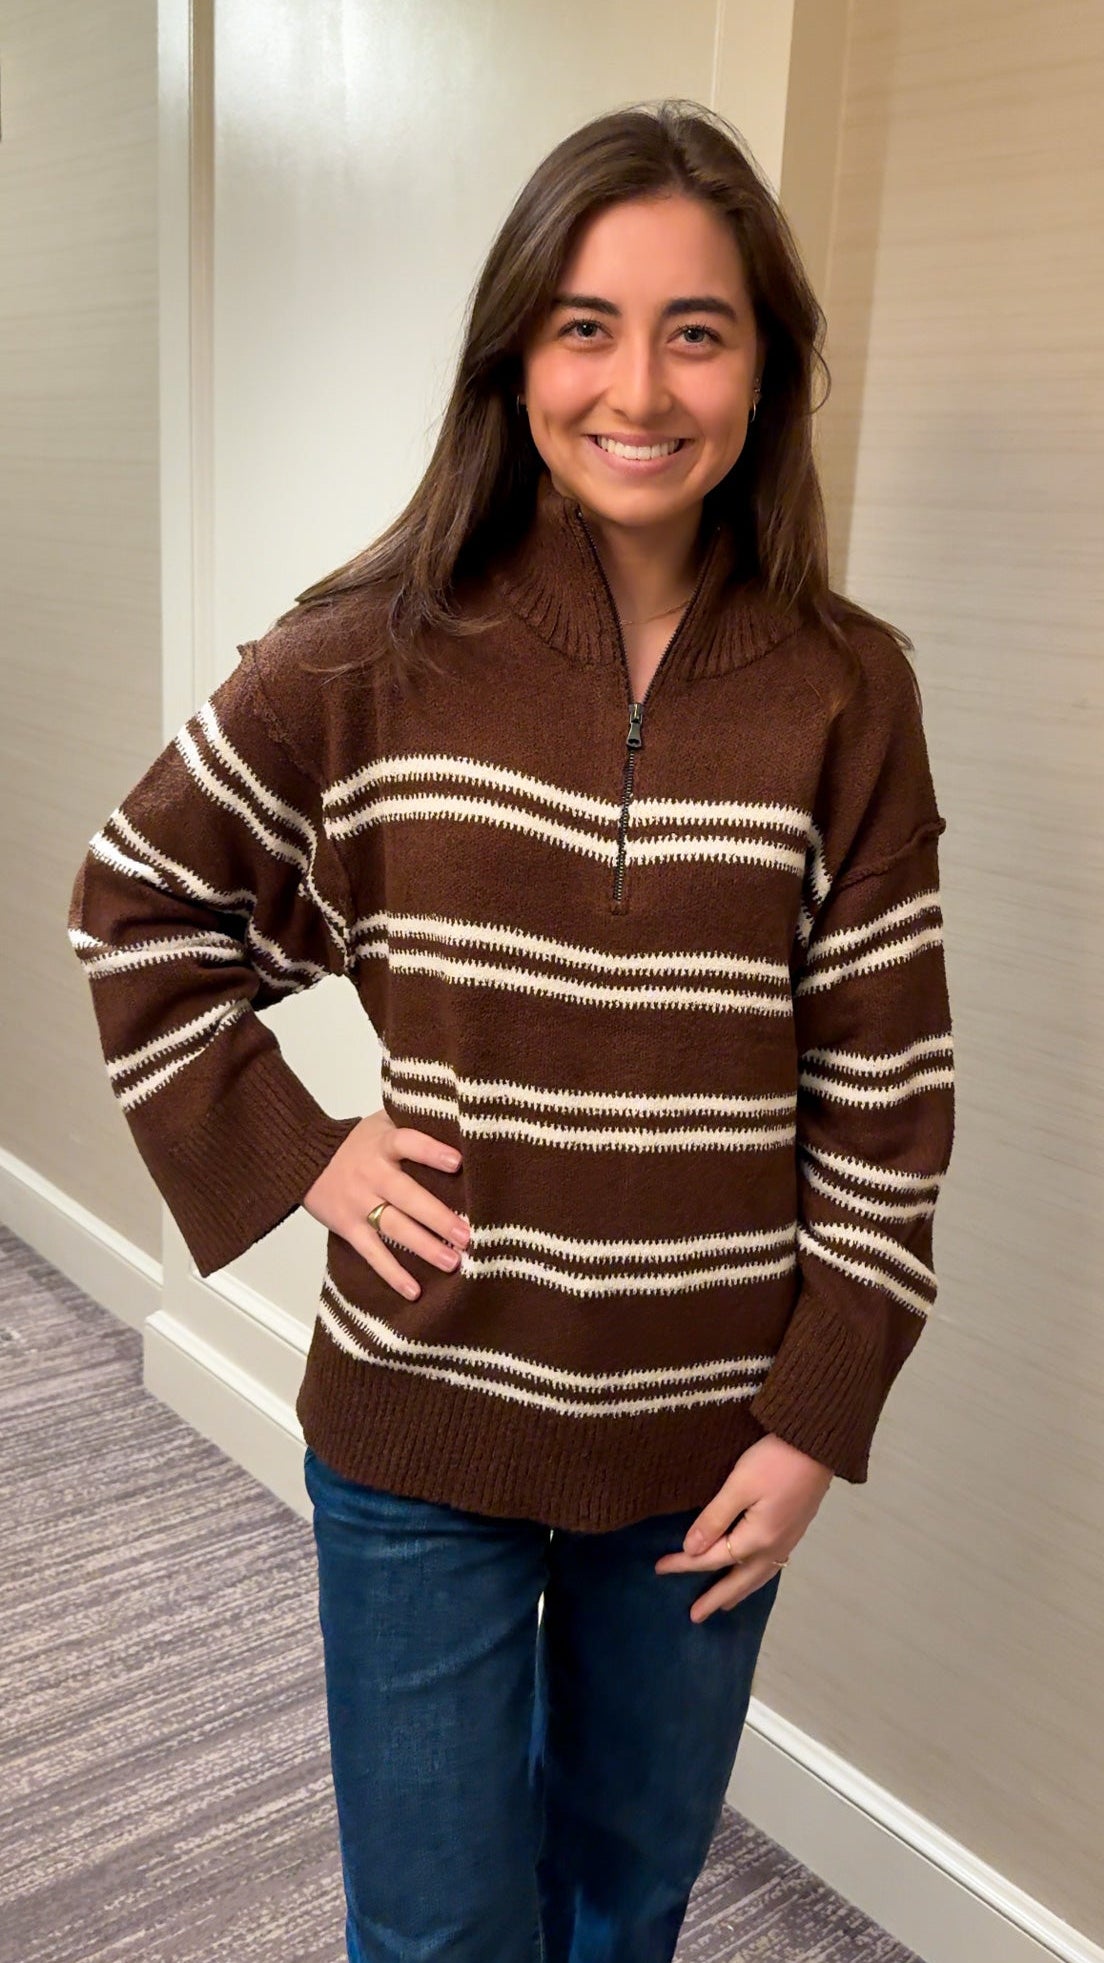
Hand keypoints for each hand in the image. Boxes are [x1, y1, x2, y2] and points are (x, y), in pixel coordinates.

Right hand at [302, 1108, 468, 1300]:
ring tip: (452, 1262)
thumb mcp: (381, 1121)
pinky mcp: (349, 1228)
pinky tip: (414, 1291)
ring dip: (424, 1247)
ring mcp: (359, 1203)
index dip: (430, 1151)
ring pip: (394, 1227)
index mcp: (383, 1143)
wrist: (302, 1158)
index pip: (408, 1143)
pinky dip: (392, 1274)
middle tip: (467, 1235)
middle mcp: (372, 1174)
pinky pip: (372, 1253)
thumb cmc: (356, 1142)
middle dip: (437, 1216)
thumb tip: (458, 1121)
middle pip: (407, 1196)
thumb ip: (413, 1120)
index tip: (457, 1162)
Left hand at [654, 1433, 833, 1622]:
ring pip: (758, 1577)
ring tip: (725, 1605)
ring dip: (739, 1592)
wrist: (818, 1445)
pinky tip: (754, 1575)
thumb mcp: (740, 1485)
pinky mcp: (795, 1531)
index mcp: (756, 1539)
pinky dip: (756, 1579)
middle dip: (715, 1598)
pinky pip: (770, 1567)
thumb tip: (691, 1549)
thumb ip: (714, 1518)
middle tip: (695, 1616)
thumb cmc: (775, 1461)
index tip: (660, 1568)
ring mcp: (788, 1541)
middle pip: (738, 1580)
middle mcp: (773, 1548)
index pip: (712, 1558)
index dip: (684, 1564)